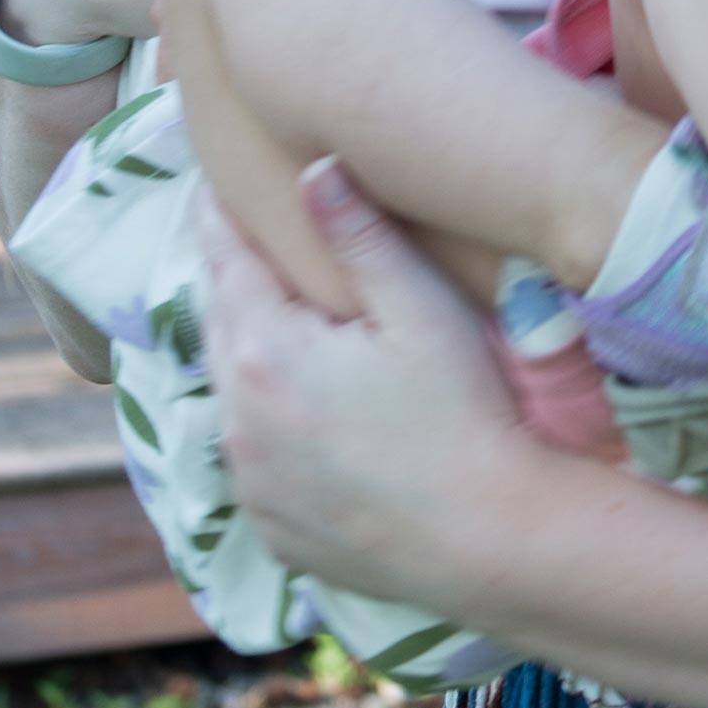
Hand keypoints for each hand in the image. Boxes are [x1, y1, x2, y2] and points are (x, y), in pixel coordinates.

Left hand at [196, 163, 533, 607]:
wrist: (494, 541)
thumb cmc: (467, 416)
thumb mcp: (422, 310)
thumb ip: (359, 235)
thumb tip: (311, 166)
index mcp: (266, 352)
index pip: (224, 259)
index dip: (218, 214)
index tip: (212, 181)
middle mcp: (238, 419)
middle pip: (217, 324)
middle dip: (230, 280)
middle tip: (244, 240)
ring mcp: (249, 481)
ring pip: (230, 394)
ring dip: (246, 354)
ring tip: (276, 322)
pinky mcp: (271, 526)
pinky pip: (251, 459)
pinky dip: (265, 426)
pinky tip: (304, 414)